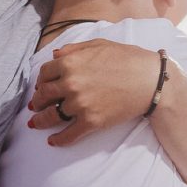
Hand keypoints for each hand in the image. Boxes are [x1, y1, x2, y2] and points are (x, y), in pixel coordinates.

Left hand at [28, 39, 160, 145]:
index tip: (41, 86)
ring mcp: (80, 104)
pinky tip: (52, 141)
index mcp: (70, 63)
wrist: (151, 80)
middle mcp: (70, 83)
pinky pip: (68, 134)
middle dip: (37, 101)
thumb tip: (55, 55)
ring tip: (36, 124)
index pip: (44, 73)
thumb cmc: (128, 59)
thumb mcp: (99, 45)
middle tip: (36, 105)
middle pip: (43, 95)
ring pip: (51, 116)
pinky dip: (58, 140)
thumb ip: (74, 49)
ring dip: (40, 121)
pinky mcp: (91, 122)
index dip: (41, 80)